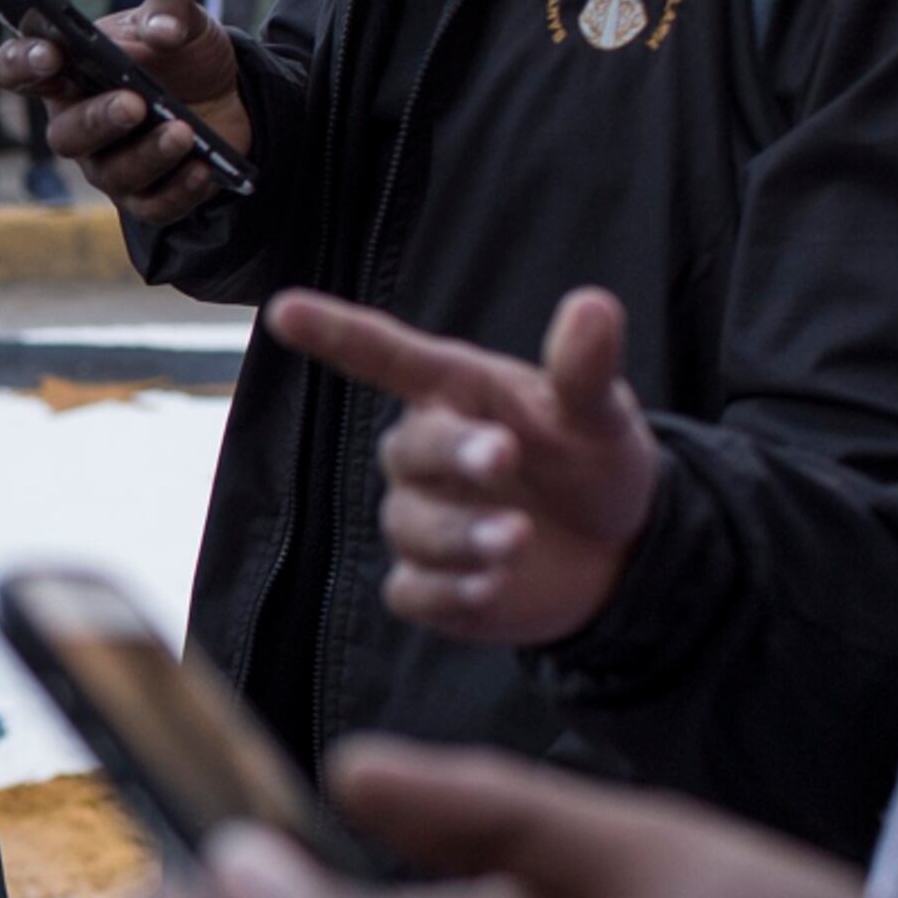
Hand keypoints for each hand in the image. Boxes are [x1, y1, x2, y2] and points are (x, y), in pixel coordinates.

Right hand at [0, 0, 250, 230]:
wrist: (226, 95)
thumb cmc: (182, 54)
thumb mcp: (181, 17)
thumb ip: (169, 8)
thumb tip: (163, 30)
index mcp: (67, 71)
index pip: (16, 69)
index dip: (22, 64)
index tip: (51, 55)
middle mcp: (76, 123)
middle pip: (65, 135)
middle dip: (97, 120)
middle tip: (134, 102)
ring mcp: (107, 165)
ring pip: (112, 174)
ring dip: (148, 154)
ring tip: (184, 131)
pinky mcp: (146, 195)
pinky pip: (153, 206)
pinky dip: (180, 190)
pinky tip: (204, 167)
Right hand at [268, 283, 656, 646]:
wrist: (613, 553)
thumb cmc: (589, 462)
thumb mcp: (601, 413)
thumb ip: (586, 369)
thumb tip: (593, 306)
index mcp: (457, 393)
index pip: (386, 356)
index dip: (334, 333)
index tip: (284, 310)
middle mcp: (428, 452)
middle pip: (407, 449)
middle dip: (452, 454)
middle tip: (504, 457)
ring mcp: (421, 519)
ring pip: (413, 526)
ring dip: (466, 533)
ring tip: (521, 537)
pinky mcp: (428, 585)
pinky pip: (414, 590)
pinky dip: (452, 591)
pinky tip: (495, 585)